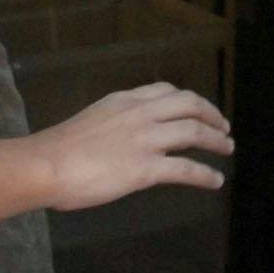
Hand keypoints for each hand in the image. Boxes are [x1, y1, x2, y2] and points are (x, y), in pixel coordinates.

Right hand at [36, 83, 234, 211]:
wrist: (45, 165)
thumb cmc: (56, 149)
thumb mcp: (91, 120)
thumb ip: (113, 123)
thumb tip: (123, 137)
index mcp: (125, 100)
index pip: (166, 91)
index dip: (188, 99)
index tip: (198, 108)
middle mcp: (140, 113)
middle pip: (189, 104)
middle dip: (212, 114)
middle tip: (223, 127)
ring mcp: (145, 140)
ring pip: (194, 132)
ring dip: (216, 140)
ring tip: (227, 149)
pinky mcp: (146, 168)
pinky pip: (186, 169)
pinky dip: (206, 175)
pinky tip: (216, 181)